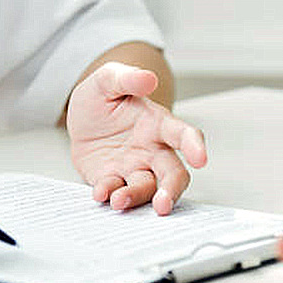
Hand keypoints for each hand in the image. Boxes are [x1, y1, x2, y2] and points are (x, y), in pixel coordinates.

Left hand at [67, 62, 206, 214]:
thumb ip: (127, 78)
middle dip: (171, 190)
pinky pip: (117, 192)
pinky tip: (100, 193)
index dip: (194, 146)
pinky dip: (109, 195)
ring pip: (146, 189)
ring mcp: (134, 169)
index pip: (183, 135)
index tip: (201, 159)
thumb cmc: (102, 100)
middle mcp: (152, 151)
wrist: (80, 121)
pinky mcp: (115, 181)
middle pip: (173, 174)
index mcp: (158, 124)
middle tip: (162, 204)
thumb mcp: (107, 80)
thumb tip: (148, 79)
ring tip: (119, 201)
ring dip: (135, 197)